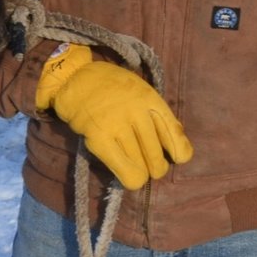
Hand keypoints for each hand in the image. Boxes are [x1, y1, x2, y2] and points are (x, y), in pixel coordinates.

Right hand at [36, 43, 192, 188]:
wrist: (76, 78)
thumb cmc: (113, 87)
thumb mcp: (142, 91)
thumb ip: (158, 115)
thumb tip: (179, 148)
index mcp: (150, 99)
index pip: (175, 136)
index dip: (179, 153)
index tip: (175, 157)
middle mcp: (136, 112)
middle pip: (157, 162)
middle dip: (155, 168)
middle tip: (147, 162)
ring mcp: (116, 126)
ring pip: (142, 171)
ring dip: (140, 171)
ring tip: (132, 161)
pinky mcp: (98, 140)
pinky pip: (125, 173)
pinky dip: (128, 177)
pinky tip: (123, 168)